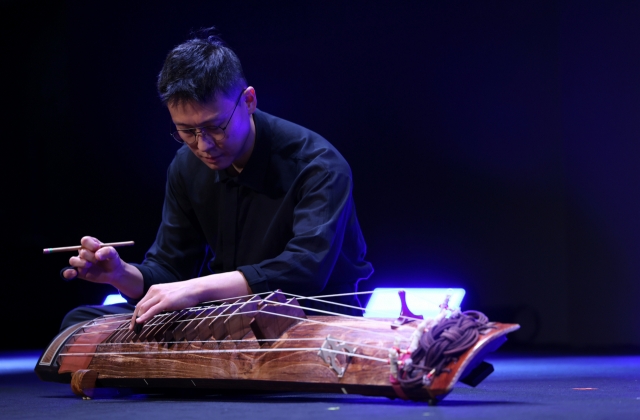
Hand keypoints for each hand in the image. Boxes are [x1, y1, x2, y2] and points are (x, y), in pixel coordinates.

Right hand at [63, 236, 124, 283]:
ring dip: (81, 263)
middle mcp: (83, 252)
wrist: (114, 272)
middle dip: (90, 256)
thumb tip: (97, 255)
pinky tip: (74, 274)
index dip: (90, 244)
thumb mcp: (113, 253)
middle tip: (98, 260)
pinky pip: (68, 273)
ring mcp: (80, 262)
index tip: (96, 248)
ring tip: (89, 265)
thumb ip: (107, 251)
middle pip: (81, 251)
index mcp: (91, 244)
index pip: (85, 240)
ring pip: (73, 260)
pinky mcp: (78, 272)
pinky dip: (68, 273)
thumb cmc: (112, 259)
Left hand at [130, 271, 250, 329]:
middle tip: (132, 328)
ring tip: (136, 329)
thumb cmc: (185, 292)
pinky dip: (144, 317)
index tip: (134, 322)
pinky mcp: (166, 301)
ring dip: (138, 319)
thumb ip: (161, 299)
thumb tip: (156, 308)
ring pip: (143, 308)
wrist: (195, 288)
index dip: (136, 313)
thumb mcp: (169, 294)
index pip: (141, 302)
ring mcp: (160, 296)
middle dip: (134, 318)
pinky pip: (151, 310)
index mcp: (154, 289)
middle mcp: (155, 291)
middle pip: (139, 306)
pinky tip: (140, 322)